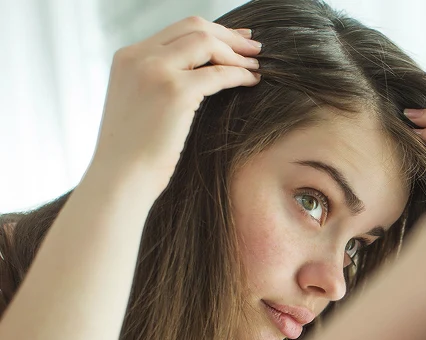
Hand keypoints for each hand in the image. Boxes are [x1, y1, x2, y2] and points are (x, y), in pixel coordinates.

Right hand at [88, 16, 261, 199]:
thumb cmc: (134, 152)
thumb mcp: (140, 104)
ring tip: (256, 65)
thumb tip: (198, 73)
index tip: (235, 40)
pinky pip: (218, 73)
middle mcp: (138, 57)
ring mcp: (155, 71)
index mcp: (127, 57)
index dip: (212, 31)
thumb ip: (158, 82)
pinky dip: (240, 74)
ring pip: (206, 42)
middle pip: (193, 27)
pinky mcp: (174, 91)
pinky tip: (252, 81)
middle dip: (229, 35)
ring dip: (237, 52)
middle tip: (254, 47)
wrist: (120, 178)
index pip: (176, 30)